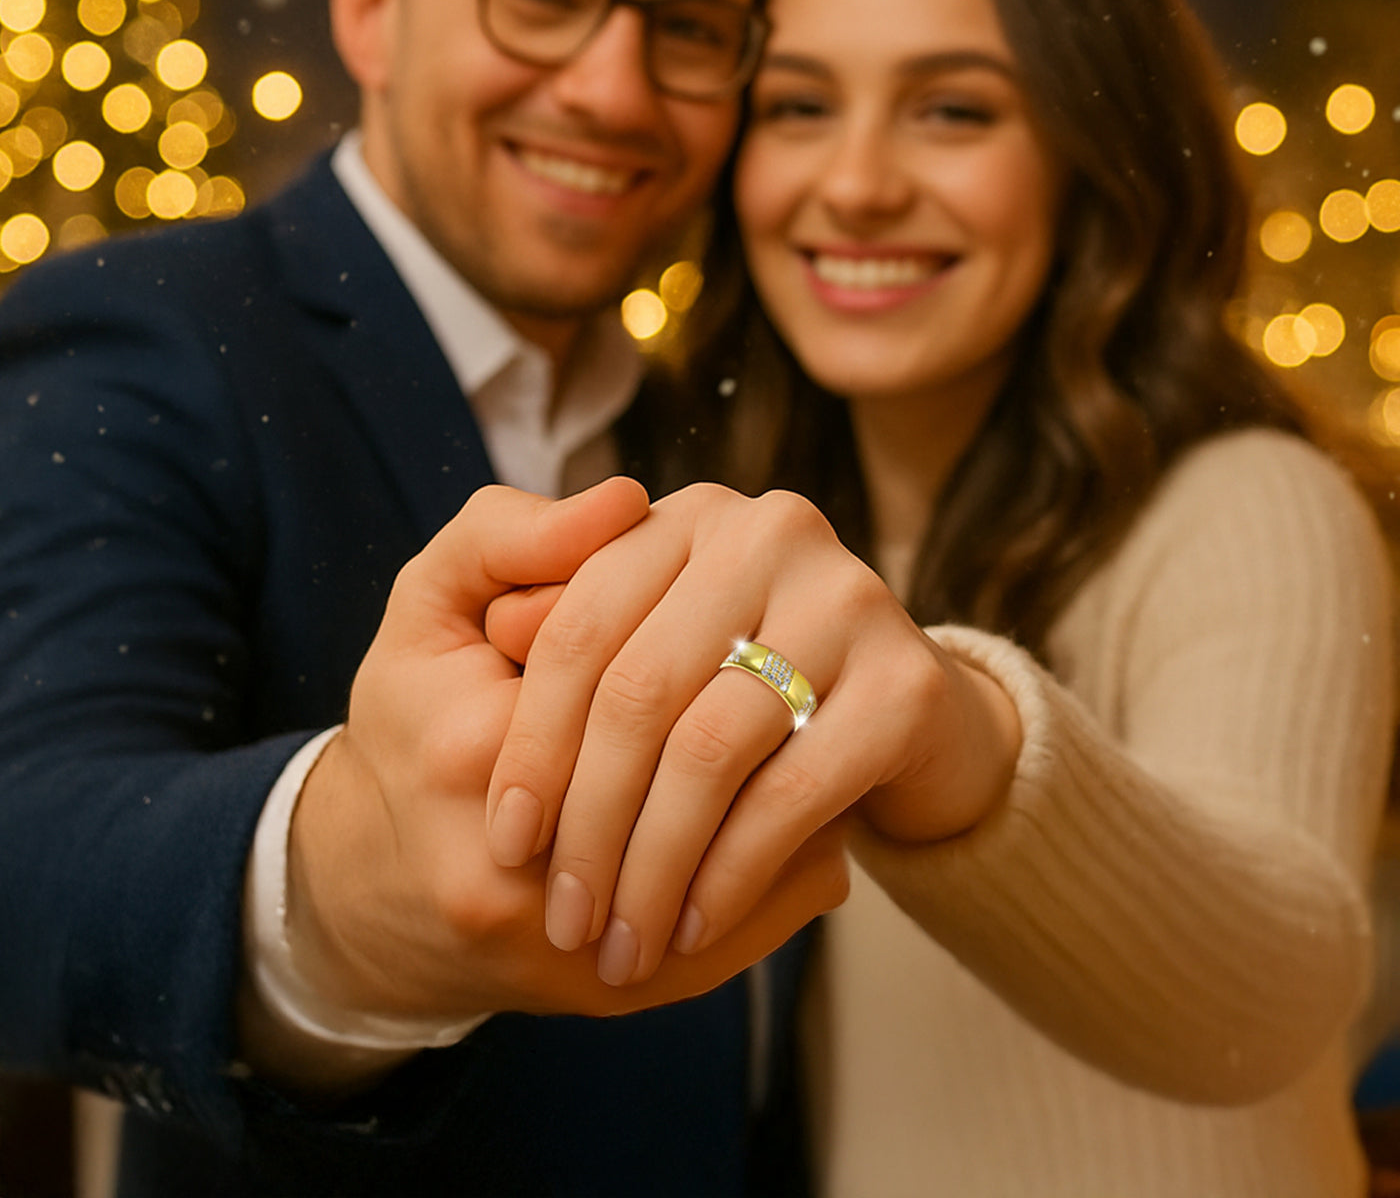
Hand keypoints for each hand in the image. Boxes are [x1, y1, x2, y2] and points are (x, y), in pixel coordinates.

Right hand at [263, 479, 846, 1085]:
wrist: (385, 884)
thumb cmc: (415, 727)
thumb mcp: (429, 607)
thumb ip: (507, 538)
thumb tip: (624, 502)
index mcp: (471, 749)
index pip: (643, 679)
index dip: (701, 642)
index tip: (753, 609)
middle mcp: (518, 872)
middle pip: (707, 779)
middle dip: (771, 725)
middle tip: (817, 679)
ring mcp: (567, 950)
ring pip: (739, 874)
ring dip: (795, 810)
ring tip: (826, 755)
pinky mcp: (610, 996)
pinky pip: (737, 940)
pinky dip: (783, 886)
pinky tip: (807, 842)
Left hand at [484, 484, 1021, 988]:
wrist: (907, 723)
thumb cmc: (739, 687)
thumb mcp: (638, 640)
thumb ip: (558, 616)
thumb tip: (507, 627)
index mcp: (686, 517)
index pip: (580, 628)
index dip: (534, 742)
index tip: (509, 843)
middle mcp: (768, 533)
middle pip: (639, 692)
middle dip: (590, 823)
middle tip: (569, 918)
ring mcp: (847, 599)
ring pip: (709, 749)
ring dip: (653, 866)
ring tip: (623, 943)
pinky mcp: (907, 682)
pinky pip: (791, 793)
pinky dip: (730, 874)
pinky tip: (695, 925)